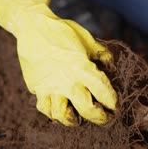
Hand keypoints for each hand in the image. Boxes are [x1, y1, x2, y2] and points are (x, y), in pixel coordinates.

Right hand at [0, 0, 116, 125]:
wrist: (33, 27)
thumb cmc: (63, 31)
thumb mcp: (88, 39)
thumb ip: (102, 55)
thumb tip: (112, 68)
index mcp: (83, 67)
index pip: (104, 92)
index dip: (112, 102)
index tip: (115, 106)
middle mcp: (68, 81)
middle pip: (87, 110)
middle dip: (100, 118)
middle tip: (105, 118)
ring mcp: (50, 87)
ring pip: (62, 115)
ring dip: (74, 121)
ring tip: (79, 119)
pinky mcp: (37, 88)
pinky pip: (45, 108)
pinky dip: (53, 113)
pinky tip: (60, 110)